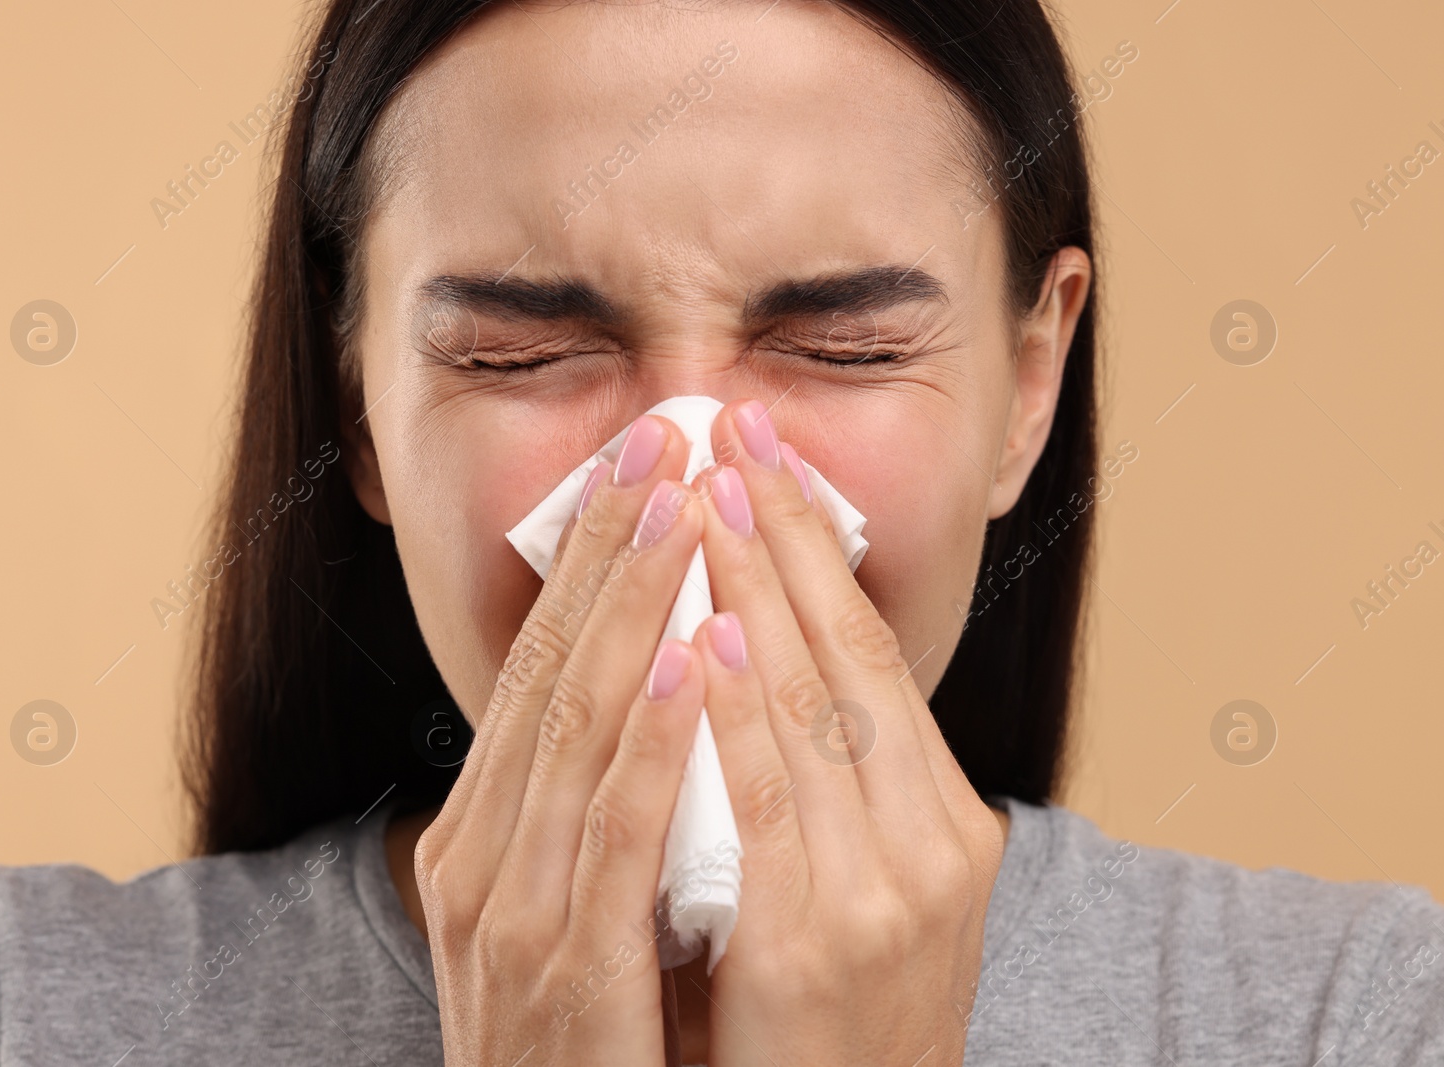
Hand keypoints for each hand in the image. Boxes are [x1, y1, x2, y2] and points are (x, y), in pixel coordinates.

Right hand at [414, 414, 709, 1066]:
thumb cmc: (587, 1044)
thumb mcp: (570, 912)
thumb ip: (590, 815)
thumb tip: (654, 705)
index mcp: (480, 836)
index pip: (538, 670)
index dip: (589, 566)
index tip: (641, 474)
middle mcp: (478, 857)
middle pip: (550, 672)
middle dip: (610, 552)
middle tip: (662, 443)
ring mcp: (512, 912)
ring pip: (577, 727)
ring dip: (637, 609)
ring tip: (689, 509)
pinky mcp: (565, 969)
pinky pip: (614, 832)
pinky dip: (658, 738)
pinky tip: (702, 658)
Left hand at [685, 398, 1004, 1065]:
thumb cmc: (832, 1017)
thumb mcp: (860, 889)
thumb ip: (830, 790)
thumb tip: (759, 666)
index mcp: (947, 824)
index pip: (872, 658)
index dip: (814, 553)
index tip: (766, 459)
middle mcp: (935, 844)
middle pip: (849, 658)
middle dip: (784, 536)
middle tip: (732, 433)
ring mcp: (885, 891)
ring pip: (813, 709)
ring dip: (754, 591)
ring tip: (707, 496)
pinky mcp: (818, 940)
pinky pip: (768, 801)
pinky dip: (736, 714)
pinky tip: (705, 638)